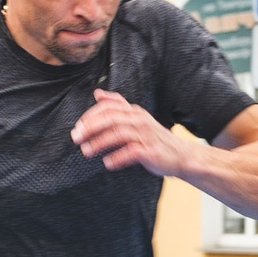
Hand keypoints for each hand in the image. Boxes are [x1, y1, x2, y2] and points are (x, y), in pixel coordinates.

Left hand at [71, 90, 186, 176]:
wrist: (181, 155)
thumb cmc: (154, 138)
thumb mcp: (136, 118)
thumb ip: (117, 106)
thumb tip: (98, 93)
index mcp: (134, 112)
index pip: (109, 107)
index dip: (91, 115)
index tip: (78, 126)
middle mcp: (140, 120)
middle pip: (111, 118)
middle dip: (91, 127)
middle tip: (76, 137)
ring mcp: (146, 135)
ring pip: (118, 134)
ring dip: (99, 142)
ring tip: (86, 151)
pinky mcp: (151, 151)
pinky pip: (131, 152)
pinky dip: (117, 158)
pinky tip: (107, 163)